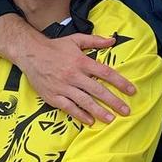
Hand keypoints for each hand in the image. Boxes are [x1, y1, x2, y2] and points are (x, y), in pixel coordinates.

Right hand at [20, 31, 136, 124]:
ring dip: (99, 111)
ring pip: (84, 101)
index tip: (132, 91)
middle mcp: (74, 75)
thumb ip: (95, 40)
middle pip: (98, 90)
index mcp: (81, 61)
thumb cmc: (55, 47)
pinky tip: (90, 121)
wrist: (30, 54)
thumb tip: (112, 40)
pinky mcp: (53, 96)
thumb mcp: (75, 40)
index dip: (120, 82)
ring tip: (111, 119)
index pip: (105, 73)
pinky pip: (69, 108)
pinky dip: (80, 115)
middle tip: (126, 111)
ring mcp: (63, 87)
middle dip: (113, 102)